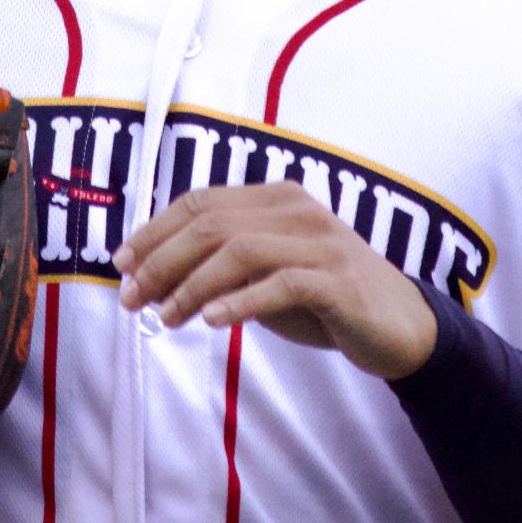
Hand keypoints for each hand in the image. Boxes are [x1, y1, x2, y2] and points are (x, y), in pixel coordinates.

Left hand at [113, 181, 437, 381]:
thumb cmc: (324, 296)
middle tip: (132, 298)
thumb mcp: (268, 272)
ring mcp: (320, 242)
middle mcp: (296, 210)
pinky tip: (213, 322)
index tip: (121, 264)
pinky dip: (241, 301)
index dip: (155, 230)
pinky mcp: (338, 280)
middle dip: (162, 260)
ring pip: (239, 250)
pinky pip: (281, 283)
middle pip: (212, 224)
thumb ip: (224, 265)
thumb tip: (154, 277)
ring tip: (166, 317)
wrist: (399, 324)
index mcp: (275, 198)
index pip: (201, 202)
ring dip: (192, 285)